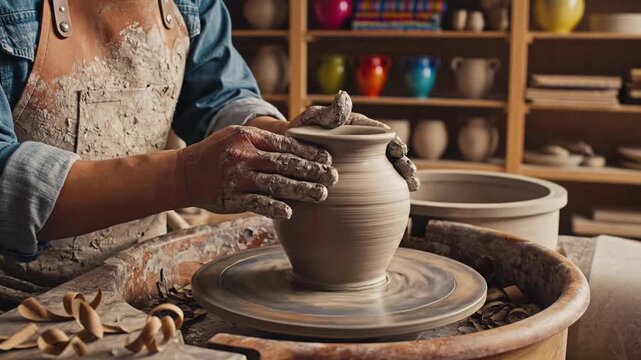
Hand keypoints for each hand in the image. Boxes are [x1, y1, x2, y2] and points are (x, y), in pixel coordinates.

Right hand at [176, 125, 337, 218]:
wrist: (184, 173)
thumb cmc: (219, 154)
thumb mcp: (238, 137)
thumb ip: (265, 142)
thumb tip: (300, 150)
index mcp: (247, 136)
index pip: (284, 144)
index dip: (308, 152)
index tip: (327, 158)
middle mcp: (243, 156)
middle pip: (284, 163)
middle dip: (312, 170)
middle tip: (333, 176)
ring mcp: (236, 178)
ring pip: (275, 184)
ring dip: (301, 190)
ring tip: (321, 194)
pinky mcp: (231, 198)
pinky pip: (256, 204)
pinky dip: (273, 208)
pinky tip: (290, 212)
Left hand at [289, 91, 419, 190]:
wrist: (290, 147)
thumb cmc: (302, 130)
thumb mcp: (313, 119)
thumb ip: (329, 113)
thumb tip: (343, 97)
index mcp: (360, 129)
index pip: (384, 136)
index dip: (395, 144)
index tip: (401, 153)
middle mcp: (365, 144)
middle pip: (391, 154)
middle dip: (404, 164)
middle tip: (411, 177)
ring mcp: (362, 161)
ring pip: (387, 170)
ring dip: (401, 178)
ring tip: (411, 188)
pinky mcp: (356, 176)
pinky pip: (373, 183)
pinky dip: (387, 190)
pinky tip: (395, 201)